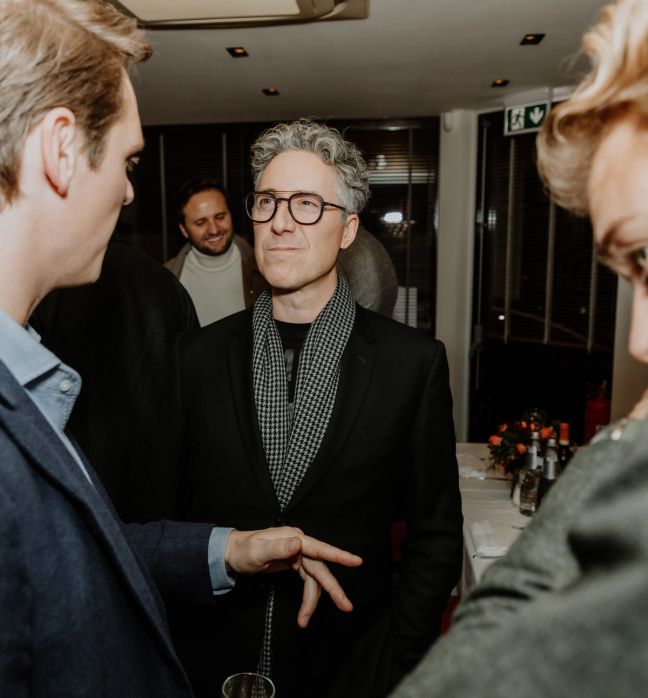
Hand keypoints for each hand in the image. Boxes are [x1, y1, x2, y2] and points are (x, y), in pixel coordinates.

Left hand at [225, 526, 361, 627]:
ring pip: (314, 580)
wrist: (232, 554)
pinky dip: (307, 597)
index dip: (338, 555)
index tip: (357, 561)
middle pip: (320, 569)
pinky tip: (304, 612)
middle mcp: (300, 545)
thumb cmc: (243, 550)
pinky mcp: (295, 564)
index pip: (319, 548)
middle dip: (332, 589)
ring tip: (304, 620)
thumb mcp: (257, 551)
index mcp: (294, 538)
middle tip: (346, 606)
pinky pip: (308, 582)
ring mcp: (298, 554)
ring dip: (312, 600)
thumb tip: (298, 544)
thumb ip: (278, 548)